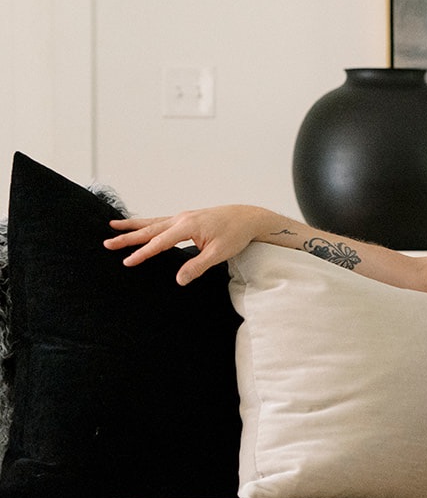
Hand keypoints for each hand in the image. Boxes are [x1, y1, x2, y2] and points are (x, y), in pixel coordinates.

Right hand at [105, 204, 280, 284]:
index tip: (126, 262)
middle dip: (127, 237)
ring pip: (153, 222)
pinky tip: (140, 226)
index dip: (142, 253)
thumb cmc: (236, 234)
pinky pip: (161, 221)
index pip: (159, 243)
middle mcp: (182, 218)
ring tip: (112, 226)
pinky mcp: (187, 218)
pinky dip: (147, 224)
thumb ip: (197, 266)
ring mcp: (183, 217)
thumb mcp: (219, 253)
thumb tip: (179, 280)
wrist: (248, 217)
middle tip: (107, 243)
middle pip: (150, 229)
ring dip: (133, 226)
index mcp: (187, 226)